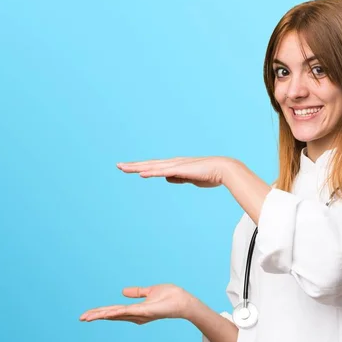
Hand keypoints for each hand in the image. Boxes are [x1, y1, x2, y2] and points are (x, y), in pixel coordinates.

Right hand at [79, 284, 194, 323]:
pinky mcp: (146, 311)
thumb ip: (137, 292)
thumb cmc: (171, 296)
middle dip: (96, 316)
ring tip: (87, 317)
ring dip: (101, 315)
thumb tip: (122, 291)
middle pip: (112, 315)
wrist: (184, 301)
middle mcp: (136, 314)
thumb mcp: (150, 291)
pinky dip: (116, 312)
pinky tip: (105, 313)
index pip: (114, 311)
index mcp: (135, 310)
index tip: (87, 314)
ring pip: (116, 314)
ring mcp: (140, 314)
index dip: (101, 312)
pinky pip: (127, 311)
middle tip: (81, 318)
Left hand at [116, 156, 237, 187]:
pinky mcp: (181, 169)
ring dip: (138, 167)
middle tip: (118, 166)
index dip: (140, 167)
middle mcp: (172, 163)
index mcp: (175, 165)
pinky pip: (163, 172)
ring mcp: (176, 165)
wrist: (223, 169)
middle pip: (149, 165)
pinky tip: (142, 174)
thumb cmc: (209, 174)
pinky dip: (152, 172)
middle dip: (133, 165)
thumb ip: (179, 178)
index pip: (154, 166)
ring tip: (124, 168)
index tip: (128, 168)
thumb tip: (167, 178)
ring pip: (152, 167)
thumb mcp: (190, 178)